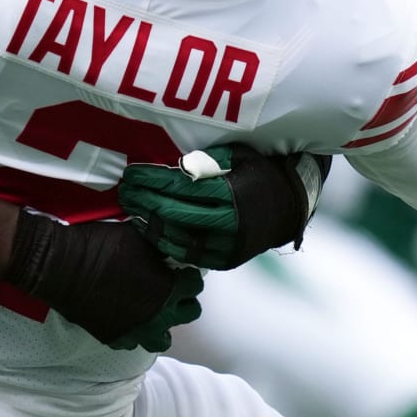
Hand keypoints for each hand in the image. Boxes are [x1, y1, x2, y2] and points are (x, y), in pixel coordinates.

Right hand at [5, 210, 202, 350]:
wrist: (62, 266)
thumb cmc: (101, 246)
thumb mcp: (137, 236)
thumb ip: (160, 247)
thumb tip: (170, 247)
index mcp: (169, 288)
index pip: (194, 285)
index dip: (186, 274)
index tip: (177, 268)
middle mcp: (159, 316)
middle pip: (188, 313)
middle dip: (181, 299)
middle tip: (167, 286)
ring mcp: (136, 332)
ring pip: (163, 338)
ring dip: (161, 323)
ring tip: (150, 309)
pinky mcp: (114, 339)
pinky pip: (133, 342)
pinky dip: (133, 331)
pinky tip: (125, 316)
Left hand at [118, 145, 328, 269]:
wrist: (291, 209)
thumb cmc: (261, 174)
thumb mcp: (241, 156)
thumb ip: (210, 160)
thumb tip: (178, 164)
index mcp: (231, 193)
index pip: (180, 186)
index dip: (152, 180)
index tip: (132, 174)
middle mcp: (229, 223)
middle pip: (174, 212)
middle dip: (144, 200)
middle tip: (125, 191)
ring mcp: (227, 245)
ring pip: (177, 238)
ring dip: (150, 224)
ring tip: (131, 210)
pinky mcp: (225, 260)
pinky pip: (189, 255)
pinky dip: (166, 243)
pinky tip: (150, 230)